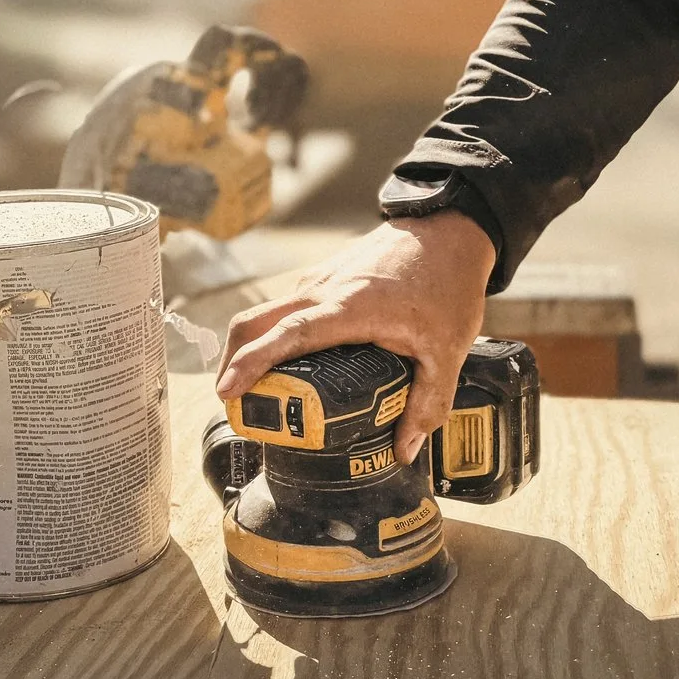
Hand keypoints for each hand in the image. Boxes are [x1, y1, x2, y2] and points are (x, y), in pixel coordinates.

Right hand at [215, 213, 496, 463]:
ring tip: (258, 388)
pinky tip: (293, 359)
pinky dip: (274, 332)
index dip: (250, 363)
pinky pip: (287, 305)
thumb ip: (429, 403)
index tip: (227, 391)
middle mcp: (322, 290)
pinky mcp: (324, 275)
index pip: (286, 335)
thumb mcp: (447, 350)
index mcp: (348, 307)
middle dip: (231, 361)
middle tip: (232, 402)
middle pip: (254, 321)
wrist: (451, 229)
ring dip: (251, 345)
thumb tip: (404, 449)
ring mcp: (320, 278)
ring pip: (267, 311)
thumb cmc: (447, 283)